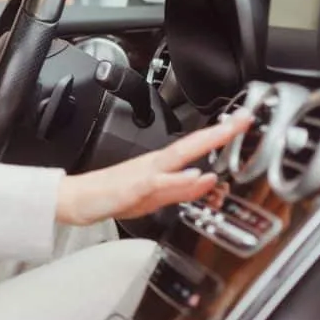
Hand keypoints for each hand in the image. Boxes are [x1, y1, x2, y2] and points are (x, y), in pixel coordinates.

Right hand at [56, 112, 253, 225]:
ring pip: (177, 159)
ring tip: (227, 135)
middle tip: (243, 119)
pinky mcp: (133, 190)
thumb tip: (208, 180)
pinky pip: (159, 183)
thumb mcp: (153, 198)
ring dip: (202, 147)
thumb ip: (181, 190)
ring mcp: (143, 176)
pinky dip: (179, 179)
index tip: (242, 122)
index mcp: (159, 166)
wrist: (76, 199)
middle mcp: (153, 166)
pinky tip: (194, 175)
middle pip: (190, 146)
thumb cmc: (109, 196)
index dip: (219, 135)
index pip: (194, 147)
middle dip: (218, 133)